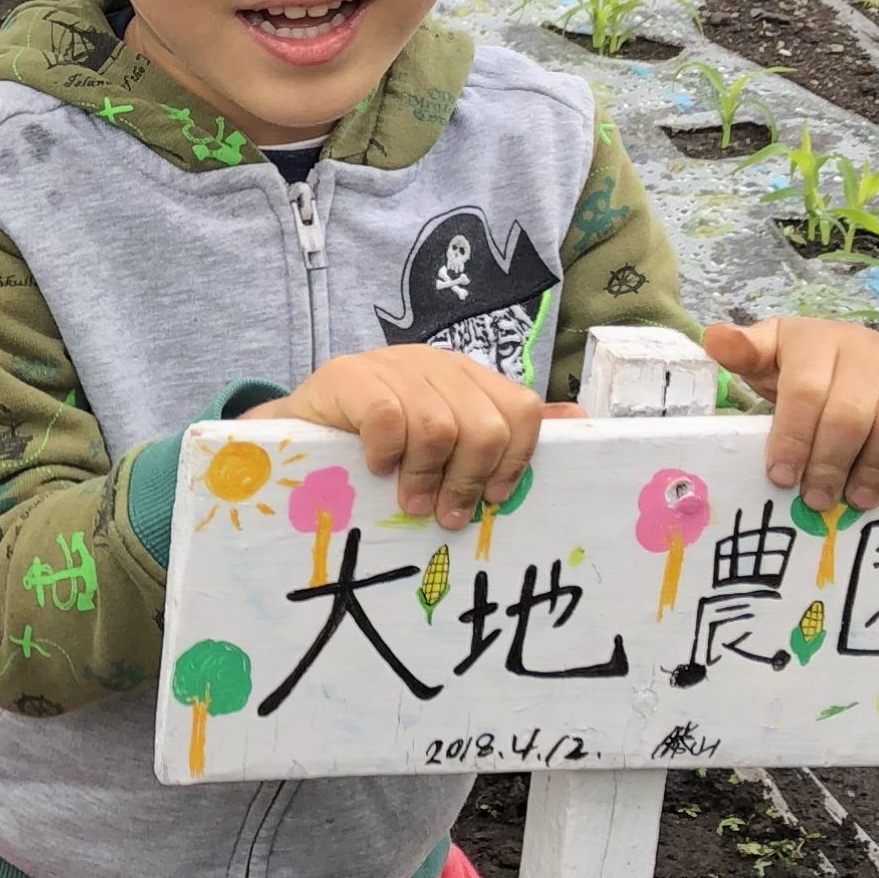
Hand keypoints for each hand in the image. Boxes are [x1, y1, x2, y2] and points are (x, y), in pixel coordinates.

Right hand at [247, 345, 544, 530]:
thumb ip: (506, 430)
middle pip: (486, 425)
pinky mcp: (349, 375)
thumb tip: (581, 421)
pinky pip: (387, 416)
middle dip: (469, 479)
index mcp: (469, 379)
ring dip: (425, 476)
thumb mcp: (445, 441)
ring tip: (409, 501)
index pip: (521, 410)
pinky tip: (374, 467)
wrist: (297, 431)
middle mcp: (437, 364)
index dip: (513, 461)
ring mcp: (392, 365)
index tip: (491, 501)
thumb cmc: (377, 445)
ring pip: (439, 425)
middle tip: (445, 513)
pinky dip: (385, 452)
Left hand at [704, 317, 878, 518]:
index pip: (806, 392)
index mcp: (817, 339)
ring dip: (874, 470)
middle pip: (851, 416)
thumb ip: (742, 354)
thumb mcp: (768, 360)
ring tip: (855, 499)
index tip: (780, 478)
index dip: (792, 439)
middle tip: (816, 500)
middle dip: (829, 465)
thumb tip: (715, 340)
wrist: (859, 360)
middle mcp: (868, 345)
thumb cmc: (806, 370)